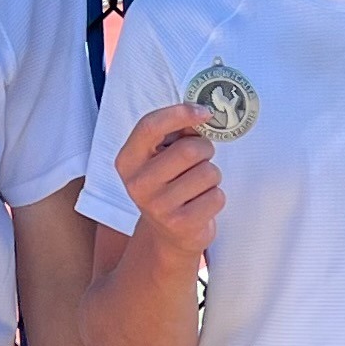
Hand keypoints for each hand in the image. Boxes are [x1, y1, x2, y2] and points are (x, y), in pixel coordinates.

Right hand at [118, 106, 222, 257]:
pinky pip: (216, 196)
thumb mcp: (162, 157)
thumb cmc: (169, 184)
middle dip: (205, 149)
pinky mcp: (181, 224)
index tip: (205, 112)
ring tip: (199, 184)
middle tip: (203, 158)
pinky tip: (201, 202)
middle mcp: (138, 183)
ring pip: (208, 173)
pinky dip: (216, 196)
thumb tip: (202, 115)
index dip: (180, 114)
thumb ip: (177, 133)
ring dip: (212, 175)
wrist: (168, 233)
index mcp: (128, 160)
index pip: (150, 126)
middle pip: (188, 150)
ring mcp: (158, 206)